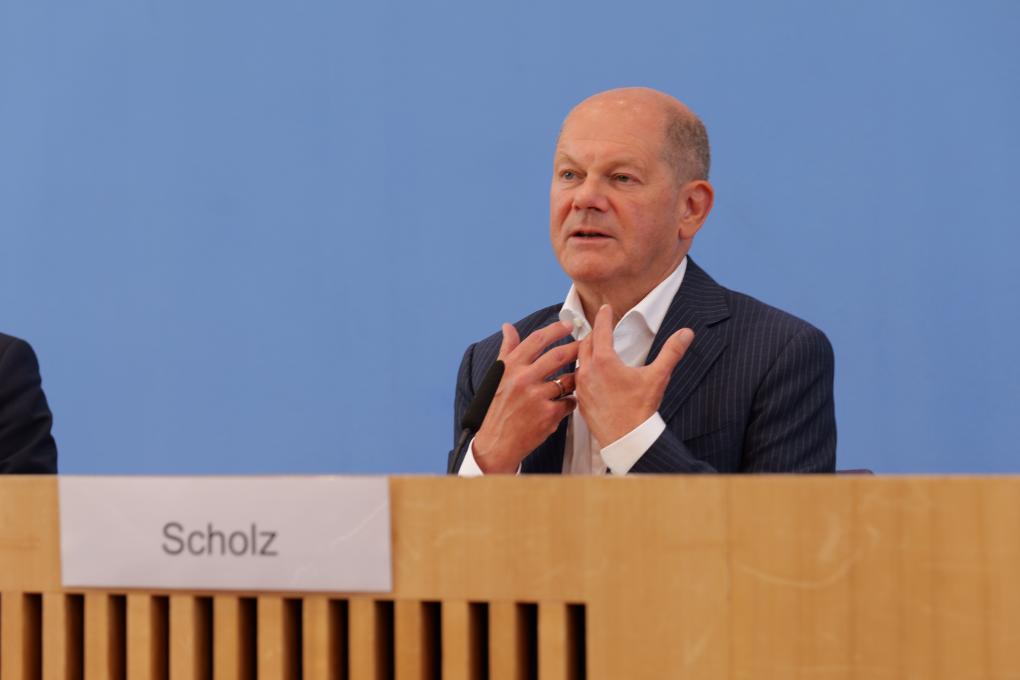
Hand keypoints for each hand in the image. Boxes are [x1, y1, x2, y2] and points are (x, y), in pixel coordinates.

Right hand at [473, 320, 578, 472]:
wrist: (496, 443)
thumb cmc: (498, 408)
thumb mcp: (498, 376)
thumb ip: (507, 350)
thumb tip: (508, 327)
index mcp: (511, 367)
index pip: (537, 340)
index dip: (556, 329)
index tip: (569, 324)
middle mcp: (523, 379)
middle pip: (558, 355)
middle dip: (576, 348)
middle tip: (586, 345)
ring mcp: (536, 397)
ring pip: (568, 380)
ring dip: (574, 380)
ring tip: (574, 381)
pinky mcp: (548, 415)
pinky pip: (569, 402)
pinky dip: (569, 403)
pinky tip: (563, 406)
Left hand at [575, 304, 693, 446]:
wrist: (628, 440)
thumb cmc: (641, 409)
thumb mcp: (658, 377)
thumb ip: (671, 352)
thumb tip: (686, 333)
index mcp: (604, 361)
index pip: (600, 330)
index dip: (603, 316)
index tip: (605, 308)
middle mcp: (588, 371)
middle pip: (585, 343)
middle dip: (592, 333)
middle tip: (599, 328)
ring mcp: (582, 387)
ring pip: (578, 362)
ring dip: (585, 352)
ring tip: (593, 349)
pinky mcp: (581, 401)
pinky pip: (577, 380)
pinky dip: (583, 372)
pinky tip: (590, 375)